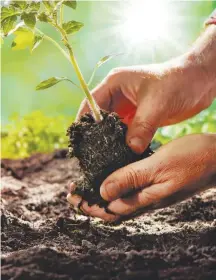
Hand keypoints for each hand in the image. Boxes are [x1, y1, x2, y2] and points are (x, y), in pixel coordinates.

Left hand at [67, 134, 215, 220]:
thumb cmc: (191, 159)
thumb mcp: (158, 166)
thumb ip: (131, 178)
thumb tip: (103, 193)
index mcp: (145, 199)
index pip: (109, 211)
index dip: (88, 205)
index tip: (72, 195)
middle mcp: (146, 200)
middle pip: (111, 208)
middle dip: (90, 202)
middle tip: (73, 191)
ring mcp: (151, 193)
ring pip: (119, 199)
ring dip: (100, 194)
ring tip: (86, 184)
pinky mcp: (155, 183)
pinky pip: (130, 189)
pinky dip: (115, 184)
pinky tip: (110, 174)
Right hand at [77, 26, 215, 153]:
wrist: (199, 82)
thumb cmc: (177, 83)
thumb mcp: (157, 104)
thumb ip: (142, 126)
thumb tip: (131, 149)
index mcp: (115, 83)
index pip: (91, 103)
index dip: (85, 122)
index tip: (81, 141)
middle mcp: (118, 95)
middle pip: (99, 117)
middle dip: (96, 134)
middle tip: (92, 154)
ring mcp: (128, 107)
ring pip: (112, 127)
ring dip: (110, 140)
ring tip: (105, 157)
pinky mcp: (139, 117)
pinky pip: (126, 132)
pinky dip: (124, 142)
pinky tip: (122, 154)